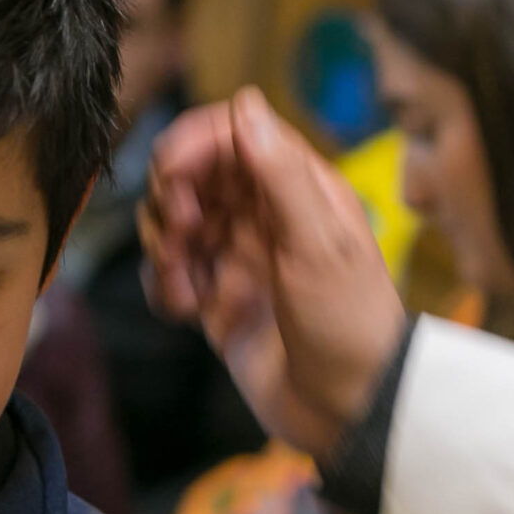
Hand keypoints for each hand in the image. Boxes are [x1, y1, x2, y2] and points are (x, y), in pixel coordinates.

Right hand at [140, 88, 406, 459]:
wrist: (348, 410)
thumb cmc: (349, 323)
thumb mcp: (319, 244)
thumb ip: (280, 174)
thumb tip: (245, 103)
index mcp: (297, 188)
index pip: (231, 134)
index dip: (194, 143)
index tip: (172, 172)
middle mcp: (263, 215)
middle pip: (192, 174)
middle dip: (172, 197)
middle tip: (182, 233)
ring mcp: (236, 257)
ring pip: (172, 223)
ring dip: (164, 246)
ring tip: (184, 283)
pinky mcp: (216, 300)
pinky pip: (169, 276)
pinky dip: (165, 288)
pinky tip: (188, 311)